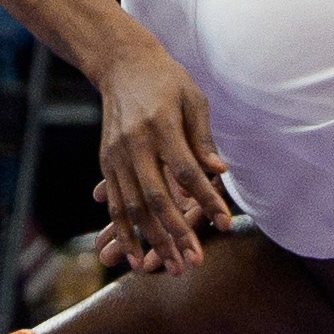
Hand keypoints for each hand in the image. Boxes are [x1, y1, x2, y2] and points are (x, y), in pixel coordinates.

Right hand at [87, 29, 233, 270]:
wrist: (121, 64)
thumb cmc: (167, 80)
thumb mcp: (193, 99)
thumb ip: (203, 138)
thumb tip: (220, 171)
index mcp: (161, 125)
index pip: (188, 172)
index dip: (207, 200)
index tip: (226, 223)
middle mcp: (135, 144)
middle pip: (157, 198)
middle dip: (177, 234)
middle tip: (194, 263)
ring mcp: (116, 156)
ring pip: (133, 208)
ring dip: (152, 242)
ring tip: (170, 268)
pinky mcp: (107, 163)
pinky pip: (115, 205)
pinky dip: (124, 234)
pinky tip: (136, 257)